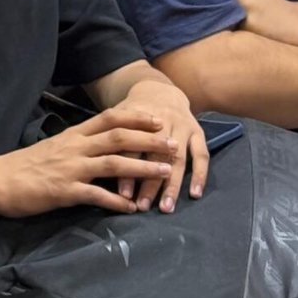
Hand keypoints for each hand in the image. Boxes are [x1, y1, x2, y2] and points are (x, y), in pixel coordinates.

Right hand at [0, 103, 181, 217]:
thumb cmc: (26, 165)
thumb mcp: (55, 147)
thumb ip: (79, 144)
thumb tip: (104, 144)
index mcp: (73, 134)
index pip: (109, 118)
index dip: (136, 117)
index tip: (158, 118)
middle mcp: (75, 147)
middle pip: (118, 138)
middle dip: (149, 140)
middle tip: (173, 143)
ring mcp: (70, 168)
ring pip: (113, 164)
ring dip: (141, 168)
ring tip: (165, 172)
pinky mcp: (64, 191)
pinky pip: (96, 196)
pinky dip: (116, 202)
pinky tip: (131, 209)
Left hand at [121, 76, 207, 212]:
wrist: (160, 90)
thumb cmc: (133, 111)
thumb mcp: (119, 116)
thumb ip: (110, 138)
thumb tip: (96, 170)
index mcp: (138, 116)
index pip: (132, 147)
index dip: (127, 171)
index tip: (123, 194)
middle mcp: (163, 120)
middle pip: (156, 154)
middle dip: (150, 182)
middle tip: (143, 206)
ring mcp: (183, 126)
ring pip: (179, 158)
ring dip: (173, 184)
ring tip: (166, 207)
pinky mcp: (198, 132)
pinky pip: (202, 155)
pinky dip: (200, 175)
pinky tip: (195, 194)